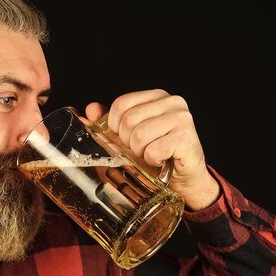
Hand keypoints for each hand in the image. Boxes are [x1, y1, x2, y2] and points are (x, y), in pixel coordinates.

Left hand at [85, 89, 219, 210]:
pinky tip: (161, 160)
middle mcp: (172, 102)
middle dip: (128, 142)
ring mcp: (181, 118)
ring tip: (151, 155)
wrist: (185, 179)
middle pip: (128, 120)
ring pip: (139, 135)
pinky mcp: (186, 137)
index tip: (126, 139)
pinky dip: (152, 160)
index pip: (121, 104)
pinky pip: (153, 150)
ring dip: (140, 153)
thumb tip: (89, 110)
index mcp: (156, 97)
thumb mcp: (130, 137)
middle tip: (141, 150)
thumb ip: (110, 123)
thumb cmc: (158, 155)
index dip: (115, 126)